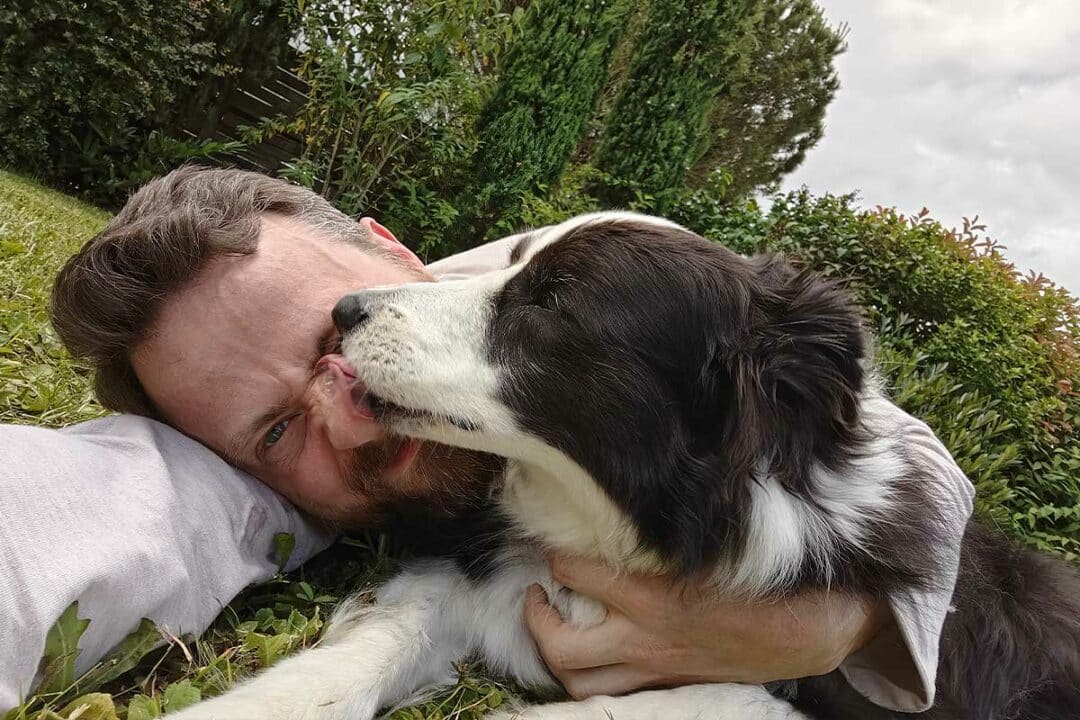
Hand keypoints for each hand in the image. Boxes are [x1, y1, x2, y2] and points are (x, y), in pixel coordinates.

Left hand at [525, 554, 890, 699]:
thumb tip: (643, 483)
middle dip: (536, 619)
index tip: (549, 535)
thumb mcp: (716, 538)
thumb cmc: (768, 572)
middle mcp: (644, 637)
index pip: (575, 570)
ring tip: (554, 628)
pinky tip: (596, 653)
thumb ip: (670, 523)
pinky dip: (596, 677)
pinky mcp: (673, 683)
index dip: (553, 552)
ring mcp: (657, 668)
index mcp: (652, 594)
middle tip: (537, 591)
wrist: (816, 626)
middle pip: (561, 646)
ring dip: (557, 658)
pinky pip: (618, 693)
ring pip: (583, 682)